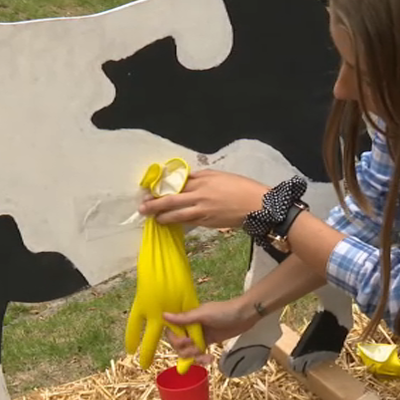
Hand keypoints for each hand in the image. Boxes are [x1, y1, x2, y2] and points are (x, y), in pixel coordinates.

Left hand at [138, 169, 268, 228]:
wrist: (257, 205)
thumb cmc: (241, 187)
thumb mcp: (220, 176)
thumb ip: (202, 177)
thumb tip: (186, 180)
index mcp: (203, 179)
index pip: (177, 182)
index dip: (162, 186)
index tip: (151, 188)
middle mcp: (199, 194)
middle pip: (171, 199)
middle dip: (154, 203)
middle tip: (142, 207)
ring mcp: (202, 210)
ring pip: (176, 214)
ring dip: (162, 217)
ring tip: (154, 219)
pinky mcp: (207, 222)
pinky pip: (188, 222)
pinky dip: (177, 222)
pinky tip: (171, 223)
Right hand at [161, 298, 260, 364]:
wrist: (245, 315)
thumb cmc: (224, 311)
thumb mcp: (203, 314)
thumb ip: (184, 318)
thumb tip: (163, 315)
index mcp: (187, 317)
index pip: (172, 330)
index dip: (176, 339)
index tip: (186, 340)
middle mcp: (191, 326)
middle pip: (179, 343)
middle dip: (186, 350)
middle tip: (197, 349)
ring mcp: (199, 335)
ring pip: (188, 350)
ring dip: (194, 356)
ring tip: (205, 356)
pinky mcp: (208, 341)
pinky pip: (199, 353)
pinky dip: (202, 359)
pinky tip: (210, 360)